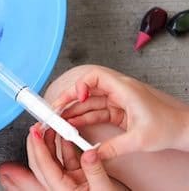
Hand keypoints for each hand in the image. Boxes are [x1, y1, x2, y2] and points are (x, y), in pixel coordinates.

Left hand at [26, 124, 119, 190]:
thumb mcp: (103, 188)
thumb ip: (94, 170)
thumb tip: (89, 152)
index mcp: (62, 189)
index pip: (44, 165)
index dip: (38, 147)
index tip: (34, 132)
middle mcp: (62, 185)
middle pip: (41, 161)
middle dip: (37, 143)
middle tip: (37, 127)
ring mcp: (69, 181)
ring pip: (52, 159)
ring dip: (50, 143)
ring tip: (51, 128)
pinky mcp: (78, 177)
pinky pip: (66, 160)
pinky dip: (65, 147)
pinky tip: (66, 137)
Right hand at [53, 65, 188, 159]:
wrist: (185, 130)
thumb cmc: (170, 126)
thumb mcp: (140, 140)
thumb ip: (113, 147)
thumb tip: (93, 153)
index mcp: (124, 89)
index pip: (95, 76)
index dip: (81, 84)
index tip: (76, 98)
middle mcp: (118, 91)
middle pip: (86, 89)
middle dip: (69, 98)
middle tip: (55, 109)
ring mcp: (117, 100)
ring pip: (89, 101)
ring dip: (74, 110)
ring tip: (60, 120)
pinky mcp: (118, 111)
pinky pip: (96, 111)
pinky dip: (84, 118)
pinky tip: (73, 124)